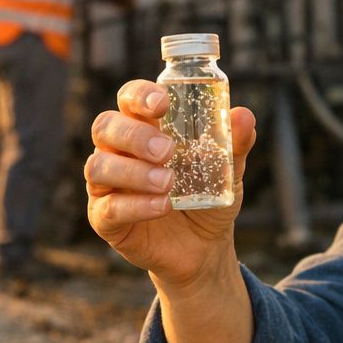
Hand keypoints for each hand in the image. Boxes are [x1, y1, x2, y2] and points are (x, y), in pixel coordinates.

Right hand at [86, 79, 256, 284]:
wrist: (205, 247)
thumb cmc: (207, 197)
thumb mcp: (228, 170)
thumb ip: (235, 144)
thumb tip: (244, 116)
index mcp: (144, 128)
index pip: (129, 99)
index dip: (139, 95)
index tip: (163, 103)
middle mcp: (119, 152)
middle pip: (105, 127)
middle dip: (135, 135)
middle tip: (167, 151)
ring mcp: (107, 185)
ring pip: (98, 166)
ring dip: (134, 172)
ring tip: (168, 183)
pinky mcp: (105, 219)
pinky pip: (107, 207)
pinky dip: (135, 205)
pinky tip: (162, 206)